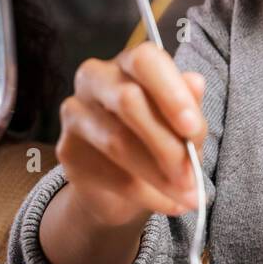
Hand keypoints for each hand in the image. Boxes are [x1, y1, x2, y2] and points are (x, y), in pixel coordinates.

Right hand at [55, 42, 207, 226]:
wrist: (124, 185)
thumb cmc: (159, 140)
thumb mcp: (183, 126)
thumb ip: (189, 108)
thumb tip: (196, 83)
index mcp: (130, 63)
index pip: (146, 60)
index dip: (171, 93)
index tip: (193, 129)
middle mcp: (96, 78)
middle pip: (129, 101)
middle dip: (167, 144)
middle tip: (193, 175)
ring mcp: (75, 112)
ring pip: (117, 141)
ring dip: (159, 175)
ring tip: (188, 195)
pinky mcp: (66, 148)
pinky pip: (107, 172)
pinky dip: (145, 193)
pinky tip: (168, 203)